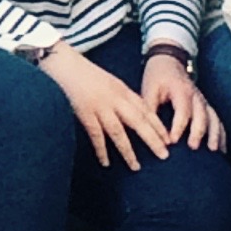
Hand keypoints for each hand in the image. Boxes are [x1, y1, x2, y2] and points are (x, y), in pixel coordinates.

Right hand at [42, 41, 173, 167]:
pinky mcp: (85, 112)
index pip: (145, 110)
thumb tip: (135, 114)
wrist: (63, 63)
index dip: (158, 126)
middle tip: (164, 155)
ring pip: (119, 132)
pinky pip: (96, 135)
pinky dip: (101, 150)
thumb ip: (121, 97)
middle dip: (152, 139)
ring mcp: (100, 106)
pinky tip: (105, 162)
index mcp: (122, 90)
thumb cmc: (84, 73)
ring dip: (128, 151)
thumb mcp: (109, 82)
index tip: (168, 140)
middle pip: (138, 122)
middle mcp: (115, 98)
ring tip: (136, 167)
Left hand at [143, 52, 226, 152]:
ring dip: (215, 134)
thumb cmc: (157, 77)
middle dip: (198, 132)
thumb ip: (149, 109)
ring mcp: (203, 101)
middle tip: (193, 147)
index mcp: (181, 91)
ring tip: (214, 151)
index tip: (171, 142)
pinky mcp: (206, 106)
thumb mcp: (148, 89)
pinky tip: (222, 149)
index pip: (183, 111)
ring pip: (213, 118)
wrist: (168, 61)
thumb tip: (148, 131)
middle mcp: (196, 96)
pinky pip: (217, 120)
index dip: (178, 127)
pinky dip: (221, 134)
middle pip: (202, 115)